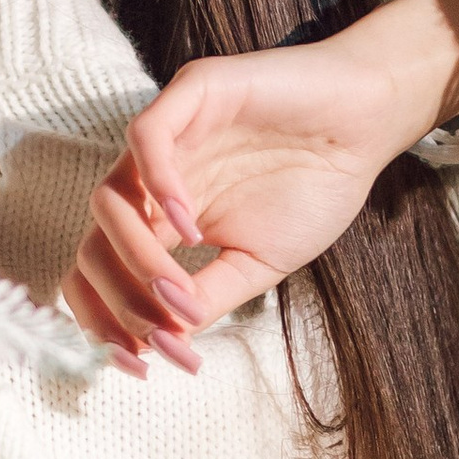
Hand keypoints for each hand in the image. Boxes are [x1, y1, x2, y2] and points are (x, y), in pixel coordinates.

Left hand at [60, 0, 458, 372]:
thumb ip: (207, 296)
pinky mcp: (189, 93)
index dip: (106, 320)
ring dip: (138, 258)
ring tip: (180, 290)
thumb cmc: (313, 188)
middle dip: (122, 301)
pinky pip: (146, 139)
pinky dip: (158, 188)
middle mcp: (149, 182)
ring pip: (108, 200)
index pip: (102, 271)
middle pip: (94, 245)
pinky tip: (191, 226)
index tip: (137, 364)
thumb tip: (164, 344)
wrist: (365, 126)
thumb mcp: (256, 263)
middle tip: (165, 335)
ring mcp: (165, 137)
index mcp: (160, 221)